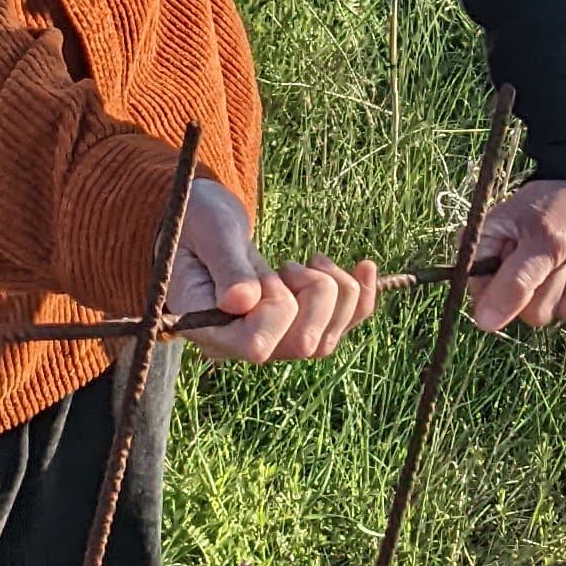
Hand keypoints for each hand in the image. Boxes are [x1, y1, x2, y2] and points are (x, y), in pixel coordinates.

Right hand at [168, 175, 379, 363]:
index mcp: (210, 327)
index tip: (272, 273)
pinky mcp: (295, 325)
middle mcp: (241, 344)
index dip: (278, 306)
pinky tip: (365, 266)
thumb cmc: (200, 221)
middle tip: (289, 264)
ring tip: (309, 261)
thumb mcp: (211, 232)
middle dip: (314, 294)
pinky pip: (342, 326)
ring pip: (326, 341)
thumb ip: (227, 266)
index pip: (259, 345)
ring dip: (334, 290)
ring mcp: (270, 340)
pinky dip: (361, 295)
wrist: (204, 222)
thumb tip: (241, 302)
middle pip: (304, 345)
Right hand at [464, 176, 565, 334]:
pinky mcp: (565, 284)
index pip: (483, 297)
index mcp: (488, 249)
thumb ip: (516, 283)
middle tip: (560, 252)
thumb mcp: (543, 240)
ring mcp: (538, 279)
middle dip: (552, 283)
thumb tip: (483, 323)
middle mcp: (507, 268)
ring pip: (554, 312)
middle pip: (525, 312)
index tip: (533, 270)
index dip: (511, 295)